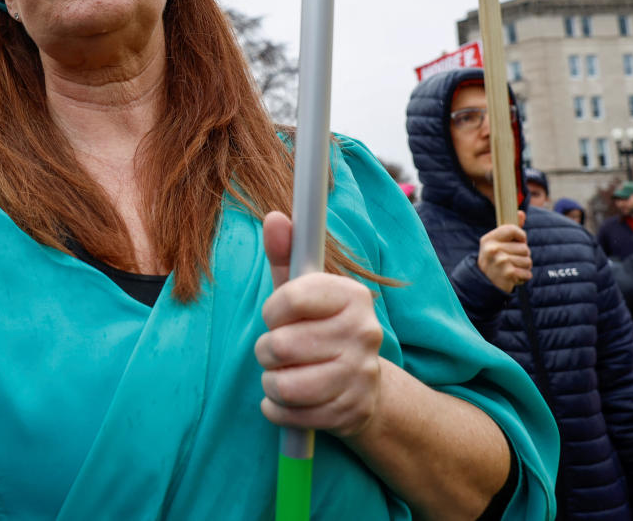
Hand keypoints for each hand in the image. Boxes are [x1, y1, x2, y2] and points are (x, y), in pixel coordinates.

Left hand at [254, 211, 383, 437]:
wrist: (363, 388)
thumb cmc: (320, 329)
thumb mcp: (303, 290)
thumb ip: (286, 254)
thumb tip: (274, 217)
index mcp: (353, 296)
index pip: (290, 298)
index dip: (273, 310)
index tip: (279, 315)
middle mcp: (365, 333)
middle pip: (280, 345)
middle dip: (267, 350)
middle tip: (281, 350)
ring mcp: (360, 376)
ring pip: (281, 384)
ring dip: (271, 381)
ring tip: (285, 374)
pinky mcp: (350, 414)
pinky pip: (287, 414)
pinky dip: (276, 409)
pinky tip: (289, 400)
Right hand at [477, 210, 529, 292]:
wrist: (484, 283)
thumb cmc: (494, 260)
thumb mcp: (498, 243)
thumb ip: (511, 229)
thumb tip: (521, 213)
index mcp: (489, 239)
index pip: (513, 229)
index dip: (520, 236)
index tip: (517, 242)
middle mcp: (492, 249)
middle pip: (524, 248)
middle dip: (522, 256)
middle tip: (510, 261)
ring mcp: (500, 261)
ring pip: (528, 260)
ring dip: (523, 267)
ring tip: (511, 269)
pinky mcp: (508, 273)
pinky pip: (527, 273)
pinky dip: (523, 277)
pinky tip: (513, 277)